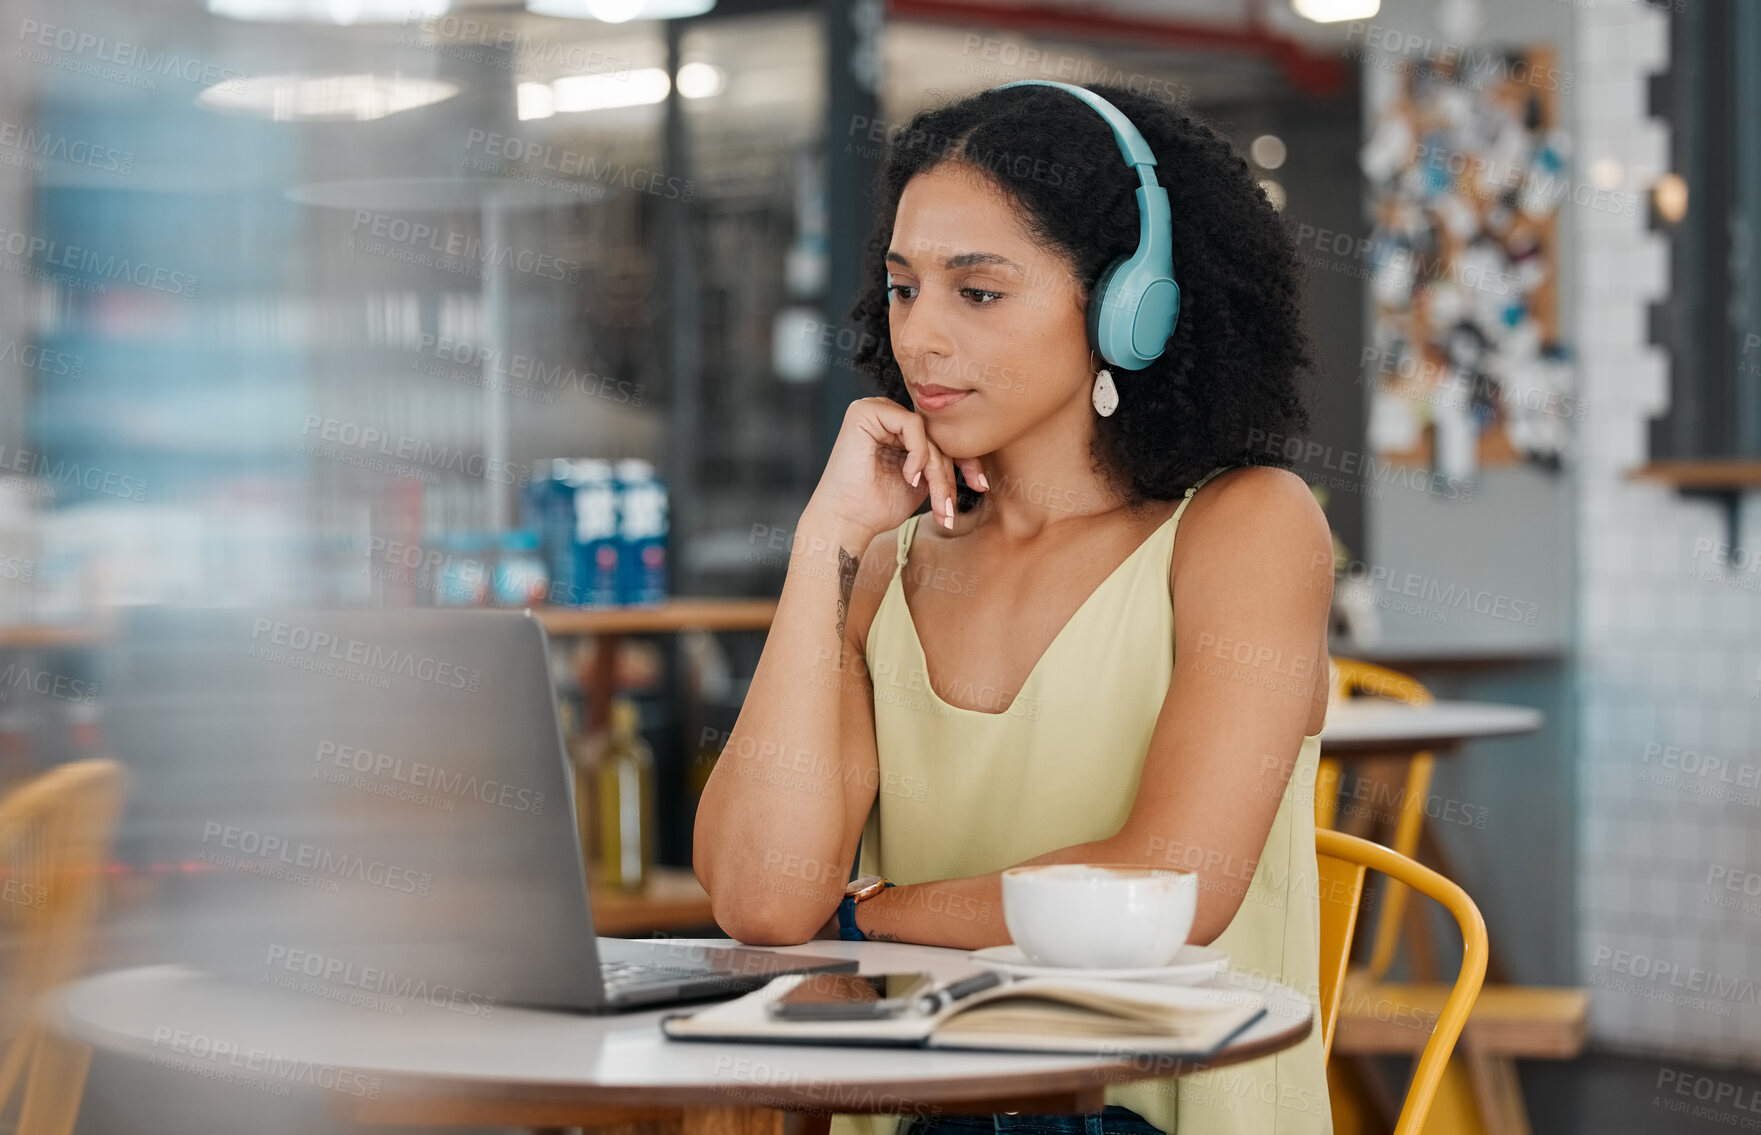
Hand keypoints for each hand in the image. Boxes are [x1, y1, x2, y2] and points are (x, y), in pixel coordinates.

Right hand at [804, 396, 987, 540]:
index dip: (965, 460)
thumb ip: (939, 463)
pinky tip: (909, 476)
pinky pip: (912, 424)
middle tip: (950, 507)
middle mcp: (886, 416)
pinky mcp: (865, 411)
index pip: (940, 437)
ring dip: (936, 470)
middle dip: (950, 474)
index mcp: (896, 431)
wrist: (846, 522)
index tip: (980, 486)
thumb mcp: (921, 483)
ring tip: (935, 501)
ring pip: (928, 433)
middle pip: (936, 436)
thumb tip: (974, 457)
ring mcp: (875, 410)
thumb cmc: (876, 509)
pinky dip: (918, 453)